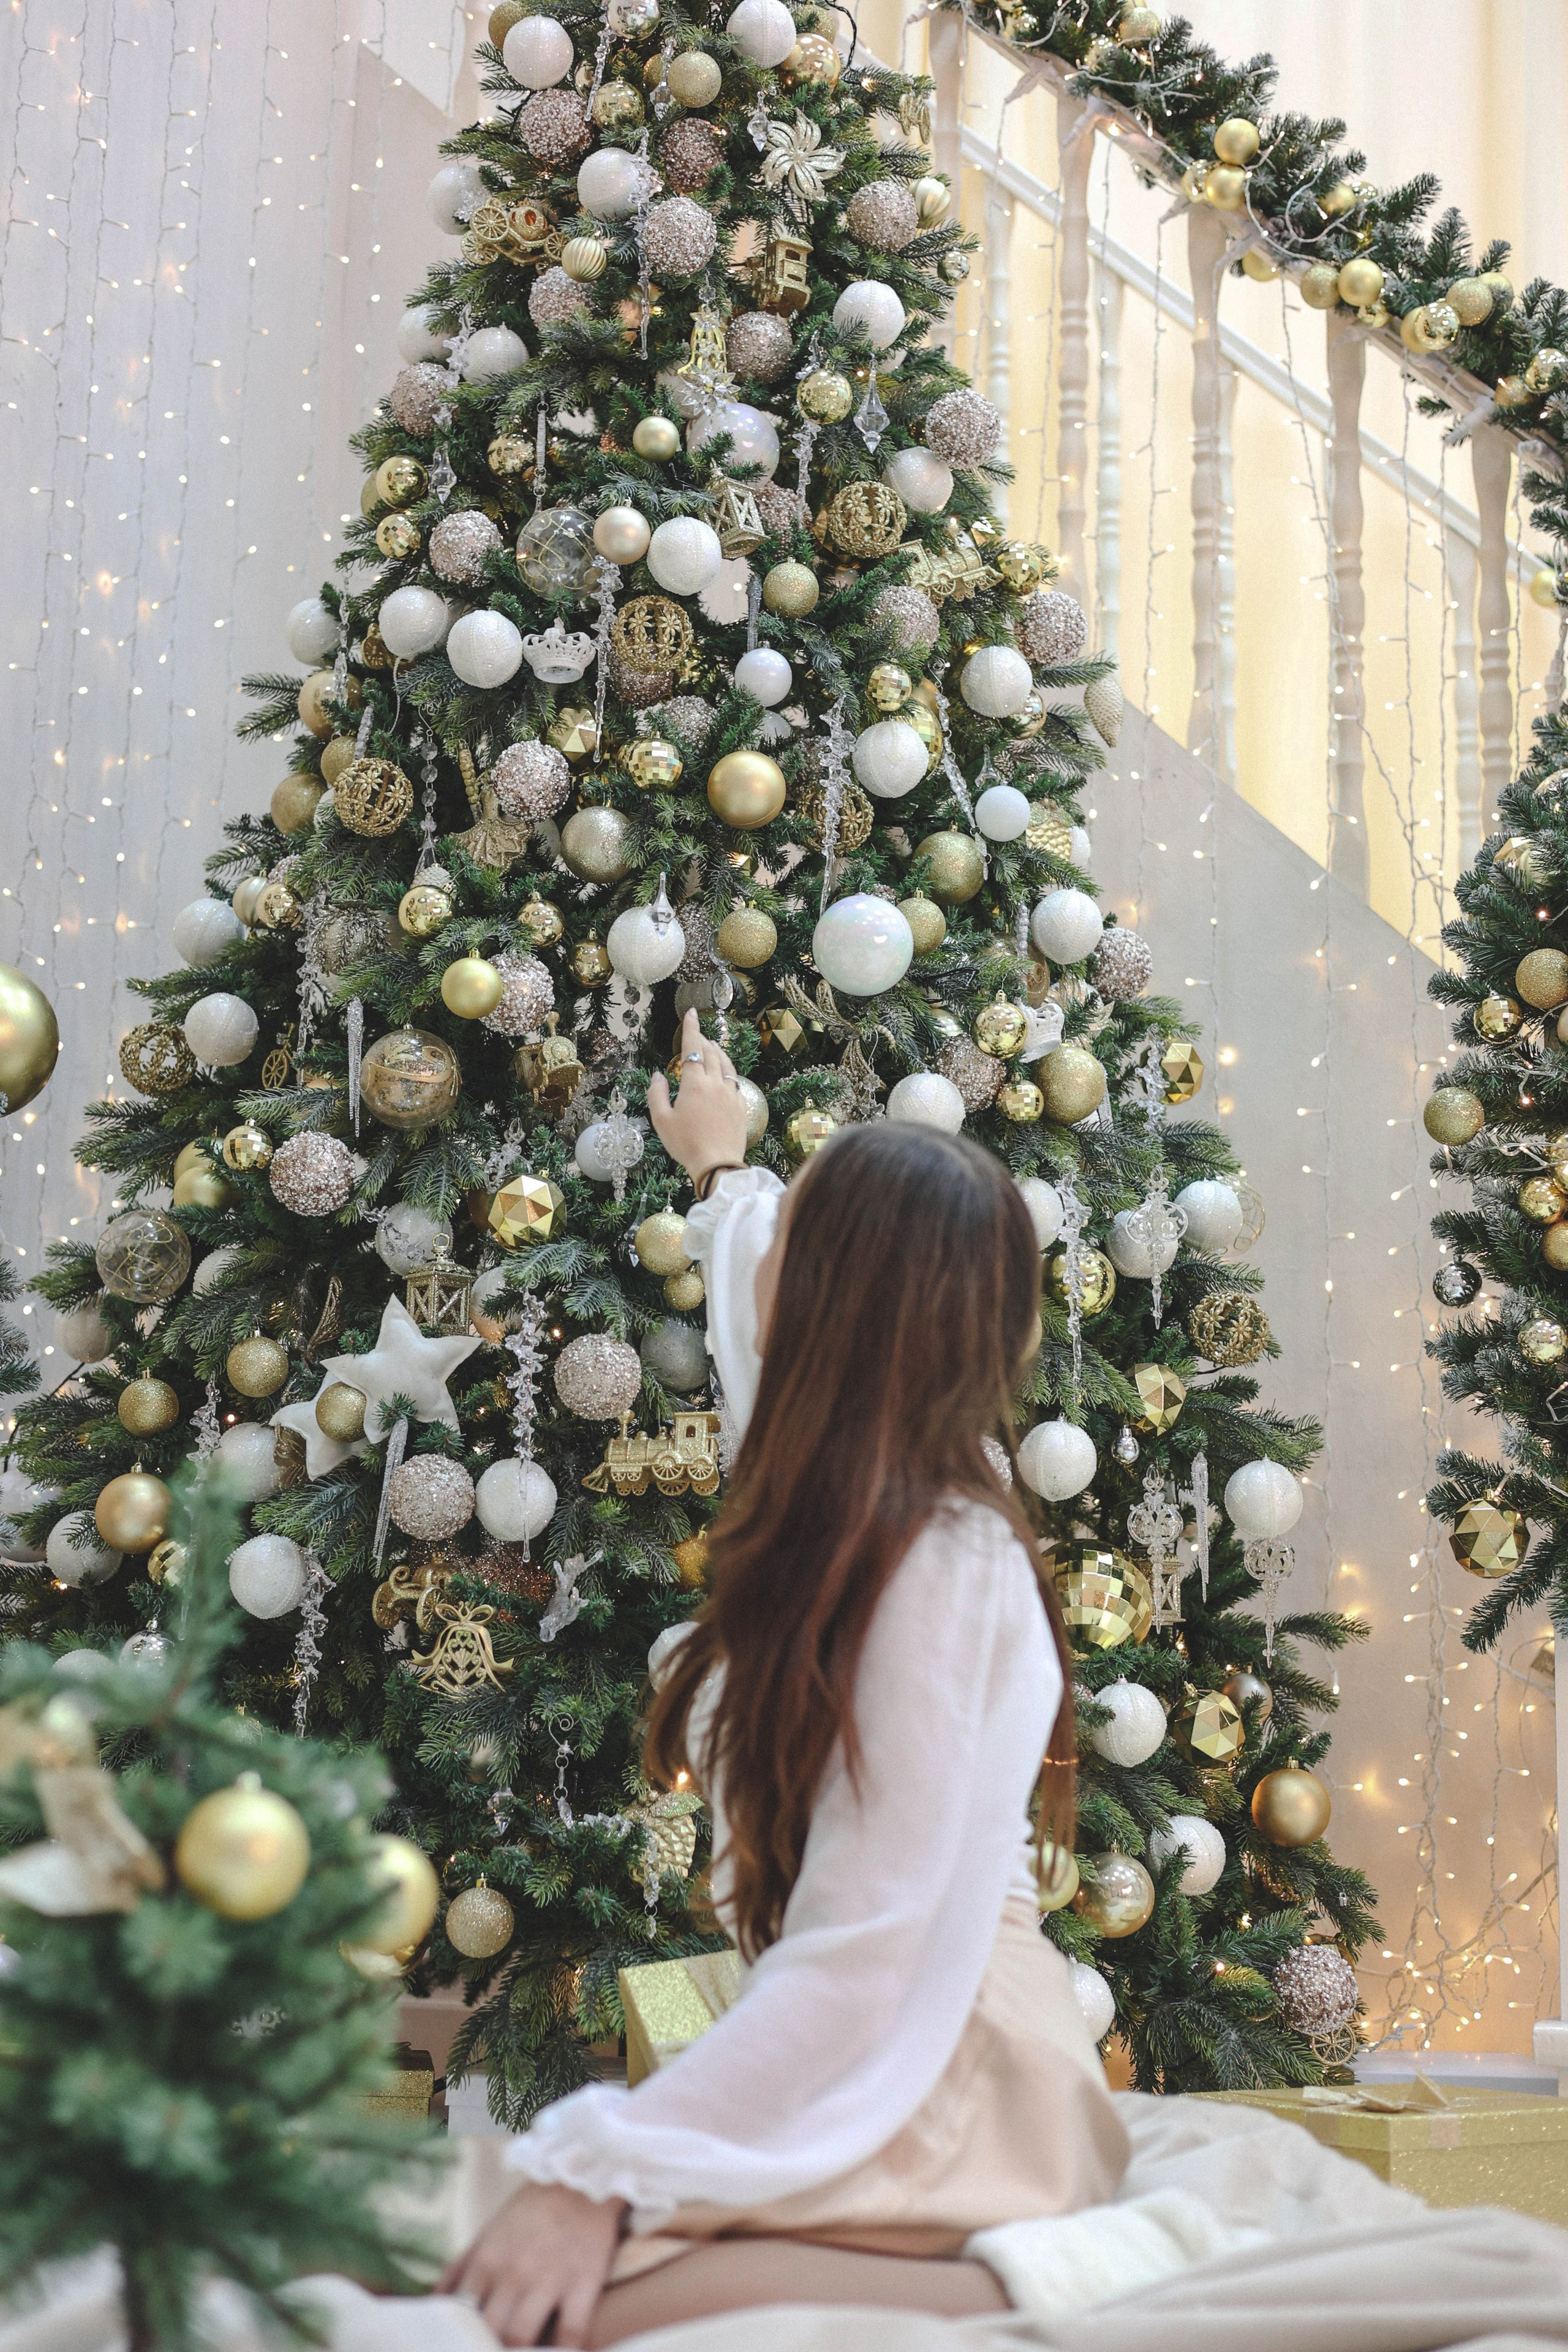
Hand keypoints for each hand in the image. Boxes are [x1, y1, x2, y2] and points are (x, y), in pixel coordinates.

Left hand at [439, 2180, 626, 2346]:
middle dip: (485, 2349)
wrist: (581, 2181)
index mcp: (486, 2260)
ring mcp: (549, 2280)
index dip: (459, 2339)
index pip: (461, 2314)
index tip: (461, 2348)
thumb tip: (432, 2304)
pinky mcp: (584, 2284)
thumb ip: (459, 2269)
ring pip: (522, 2337)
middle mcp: (513, 2273)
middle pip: (489, 2331)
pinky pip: (572, 2333)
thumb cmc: (530, 2212)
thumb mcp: (487, 2233)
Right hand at [647, 1008, 749, 1187]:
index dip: (691, 1028)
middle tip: (697, 1033)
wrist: (717, 1165)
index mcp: (695, 1084)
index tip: (691, 1013)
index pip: (693, 1048)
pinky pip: (735, 1080)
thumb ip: (657, 1094)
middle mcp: (716, 1084)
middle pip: (711, 1053)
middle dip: (703, 1039)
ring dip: (718, 1052)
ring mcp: (731, 1094)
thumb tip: (658, 1075)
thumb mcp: (662, 1121)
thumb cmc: (685, 1145)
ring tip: (712, 1047)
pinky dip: (727, 1070)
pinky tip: (724, 1074)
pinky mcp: (740, 1106)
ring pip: (726, 1064)